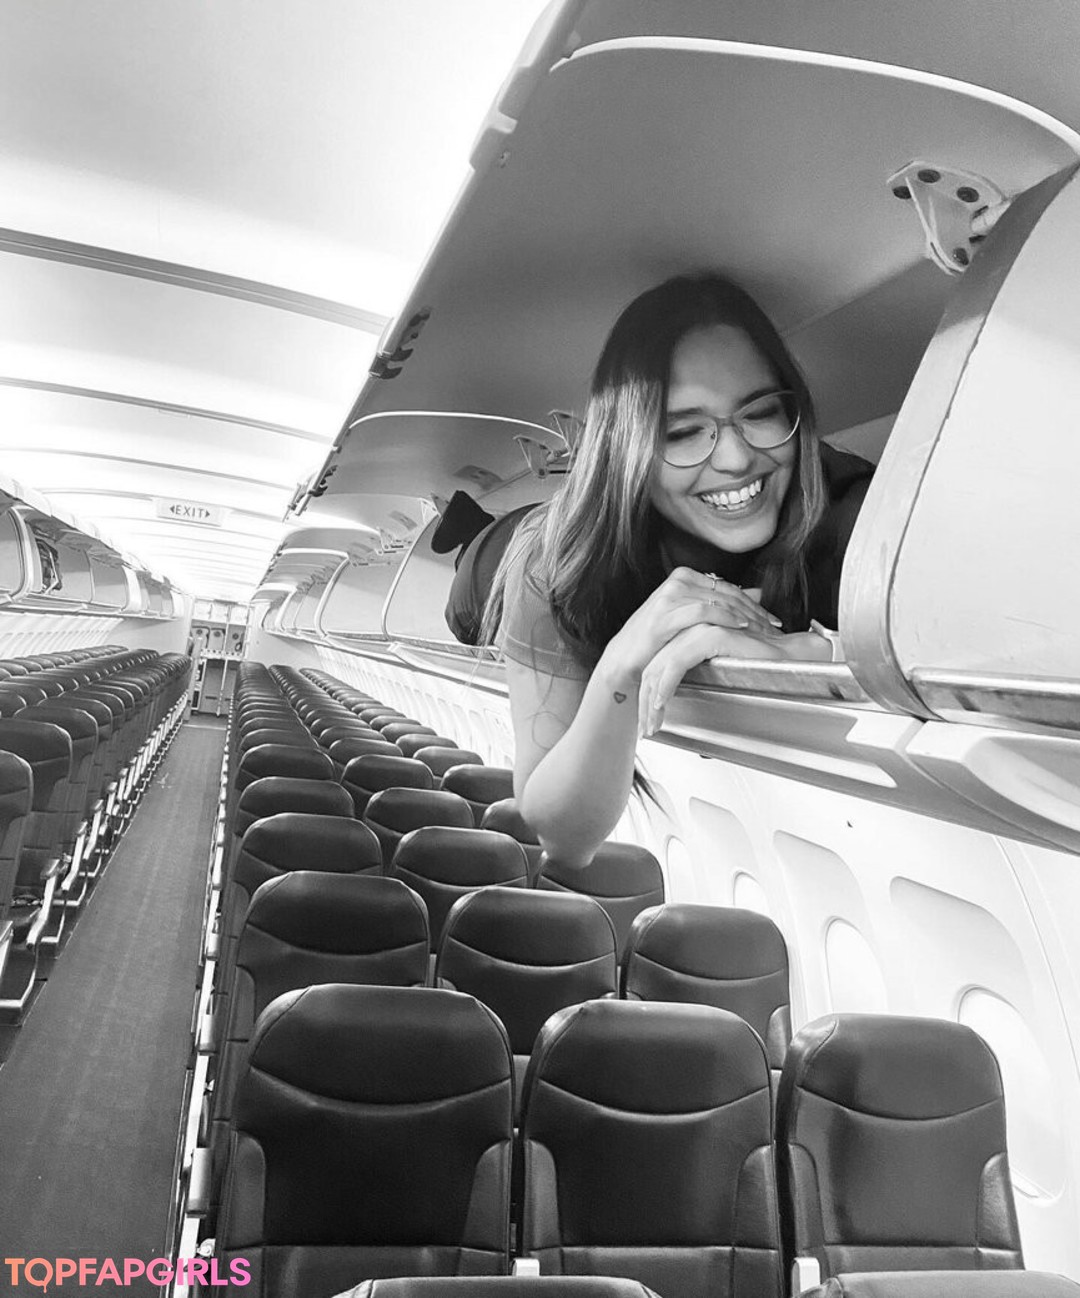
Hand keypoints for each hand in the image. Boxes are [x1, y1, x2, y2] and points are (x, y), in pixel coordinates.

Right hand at [600, 567, 782, 684]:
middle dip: (756, 612)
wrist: (625, 659)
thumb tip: (758, 593)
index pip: (730, 588)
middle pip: (729, 593)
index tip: (774, 621)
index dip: (755, 604)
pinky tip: (741, 628)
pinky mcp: (665, 613)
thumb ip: (721, 603)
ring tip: (763, 631)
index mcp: (686, 577)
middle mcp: (679, 581)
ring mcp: (671, 595)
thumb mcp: (692, 619)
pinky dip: (725, 618)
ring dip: (745, 616)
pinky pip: (703, 611)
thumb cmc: (657, 642)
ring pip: (720, 600)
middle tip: (774, 628)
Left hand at [638, 624, 833, 736]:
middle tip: (646, 729)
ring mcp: (703, 627)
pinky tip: (662, 702)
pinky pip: (678, 661)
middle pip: (654, 664)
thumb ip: (702, 685)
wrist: (797, 660)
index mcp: (695, 635)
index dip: (648, 693)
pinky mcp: (713, 634)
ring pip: (661, 664)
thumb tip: (684, 719)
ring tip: (652, 724)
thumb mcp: (724, 679)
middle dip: (645, 701)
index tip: (647, 719)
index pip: (659, 663)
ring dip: (651, 699)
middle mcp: (696, 628)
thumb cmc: (769, 671)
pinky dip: (666, 684)